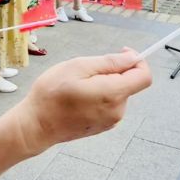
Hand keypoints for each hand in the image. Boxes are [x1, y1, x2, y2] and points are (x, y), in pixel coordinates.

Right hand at [11, 48, 151, 154]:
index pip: (144, 76)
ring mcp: (111, 121)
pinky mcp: (103, 126)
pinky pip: (110, 104)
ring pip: (118, 93)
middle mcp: (117, 111)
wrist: (36, 125)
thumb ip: (109, 62)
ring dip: (105, 83)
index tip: (120, 52)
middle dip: (114, 71)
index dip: (137, 60)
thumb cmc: (52, 93)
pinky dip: (100, 95)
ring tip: (79, 85)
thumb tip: (133, 58)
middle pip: (129, 83)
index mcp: (113, 94)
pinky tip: (79, 98)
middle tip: (87, 71)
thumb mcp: (78, 67)